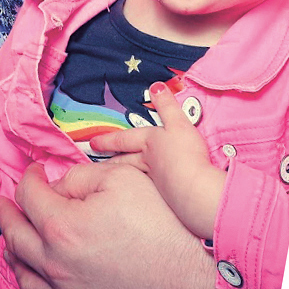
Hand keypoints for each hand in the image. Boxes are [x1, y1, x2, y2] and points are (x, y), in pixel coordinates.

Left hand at [0, 163, 271, 288]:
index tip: (34, 170)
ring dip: (12, 251)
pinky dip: (31, 286)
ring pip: (24, 275)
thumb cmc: (168, 228)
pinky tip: (33, 278)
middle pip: (16, 236)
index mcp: (63, 227)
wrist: (204, 282)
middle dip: (6, 213)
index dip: (28, 176)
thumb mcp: (123, 178)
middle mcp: (59, 267)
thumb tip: (59, 185)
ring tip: (11, 237)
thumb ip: (81, 175)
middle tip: (2, 201)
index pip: (28, 195)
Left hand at [90, 81, 223, 240]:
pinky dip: (140, 195)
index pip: (124, 140)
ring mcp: (155, 185)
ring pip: (132, 179)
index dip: (108, 140)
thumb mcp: (179, 124)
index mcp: (149, 145)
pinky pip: (147, 196)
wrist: (195, 191)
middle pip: (124, 162)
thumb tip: (156, 86)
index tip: (92, 143)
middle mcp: (148, 165)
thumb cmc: (186, 155)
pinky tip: (140, 200)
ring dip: (121, 178)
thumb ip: (168, 105)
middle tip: (94, 165)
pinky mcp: (165, 202)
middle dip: (110, 161)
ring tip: (110, 182)